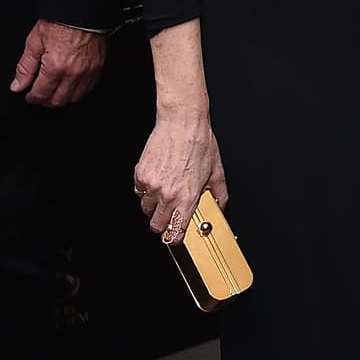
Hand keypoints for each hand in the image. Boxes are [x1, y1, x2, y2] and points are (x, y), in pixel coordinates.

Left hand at [11, 21, 106, 105]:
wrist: (83, 10)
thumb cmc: (61, 21)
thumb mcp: (34, 41)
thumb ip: (25, 67)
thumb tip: (18, 85)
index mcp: (55, 67)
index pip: (41, 94)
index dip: (31, 98)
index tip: (28, 95)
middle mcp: (73, 73)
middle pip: (57, 101)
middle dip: (45, 101)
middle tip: (39, 94)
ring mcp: (88, 72)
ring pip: (74, 98)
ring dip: (62, 98)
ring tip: (54, 90)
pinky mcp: (98, 68)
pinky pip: (88, 89)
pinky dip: (78, 91)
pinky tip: (70, 84)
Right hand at [134, 114, 227, 245]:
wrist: (182, 122)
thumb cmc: (200, 143)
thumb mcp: (217, 172)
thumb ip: (219, 195)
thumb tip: (220, 208)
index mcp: (188, 198)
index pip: (176, 232)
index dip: (175, 237)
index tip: (176, 235)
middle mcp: (168, 194)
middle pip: (157, 226)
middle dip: (163, 223)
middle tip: (170, 214)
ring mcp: (152, 184)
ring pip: (146, 209)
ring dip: (154, 205)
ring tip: (165, 191)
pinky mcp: (141, 174)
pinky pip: (139, 191)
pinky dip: (146, 189)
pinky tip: (158, 178)